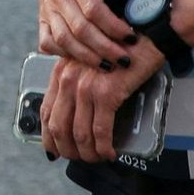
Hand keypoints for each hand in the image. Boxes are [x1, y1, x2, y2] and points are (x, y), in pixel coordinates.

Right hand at [28, 0, 168, 68]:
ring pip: (63, 40)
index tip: (131, 37)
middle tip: (123, 59)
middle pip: (80, 30)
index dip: (113, 27)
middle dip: (104, 49)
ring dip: (85, 57)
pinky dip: (63, 54)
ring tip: (107, 65)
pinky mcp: (41, 19)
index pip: (94, 10)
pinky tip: (81, 58)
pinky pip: (47, 42)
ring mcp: (48, 10)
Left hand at [38, 43, 163, 161]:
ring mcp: (86, 87)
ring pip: (79, 133)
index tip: (53, 150)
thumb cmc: (121, 50)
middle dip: (67, 149)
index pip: (46, 112)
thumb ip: (76, 83)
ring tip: (96, 158)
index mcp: (61, 72)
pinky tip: (109, 152)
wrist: (147, 36)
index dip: (48, 137)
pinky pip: (101, 130)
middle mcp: (69, 80)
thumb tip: (74, 114)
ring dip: (87, 153)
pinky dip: (104, 147)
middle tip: (78, 158)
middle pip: (59, 127)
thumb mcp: (88, 63)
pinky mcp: (107, 94)